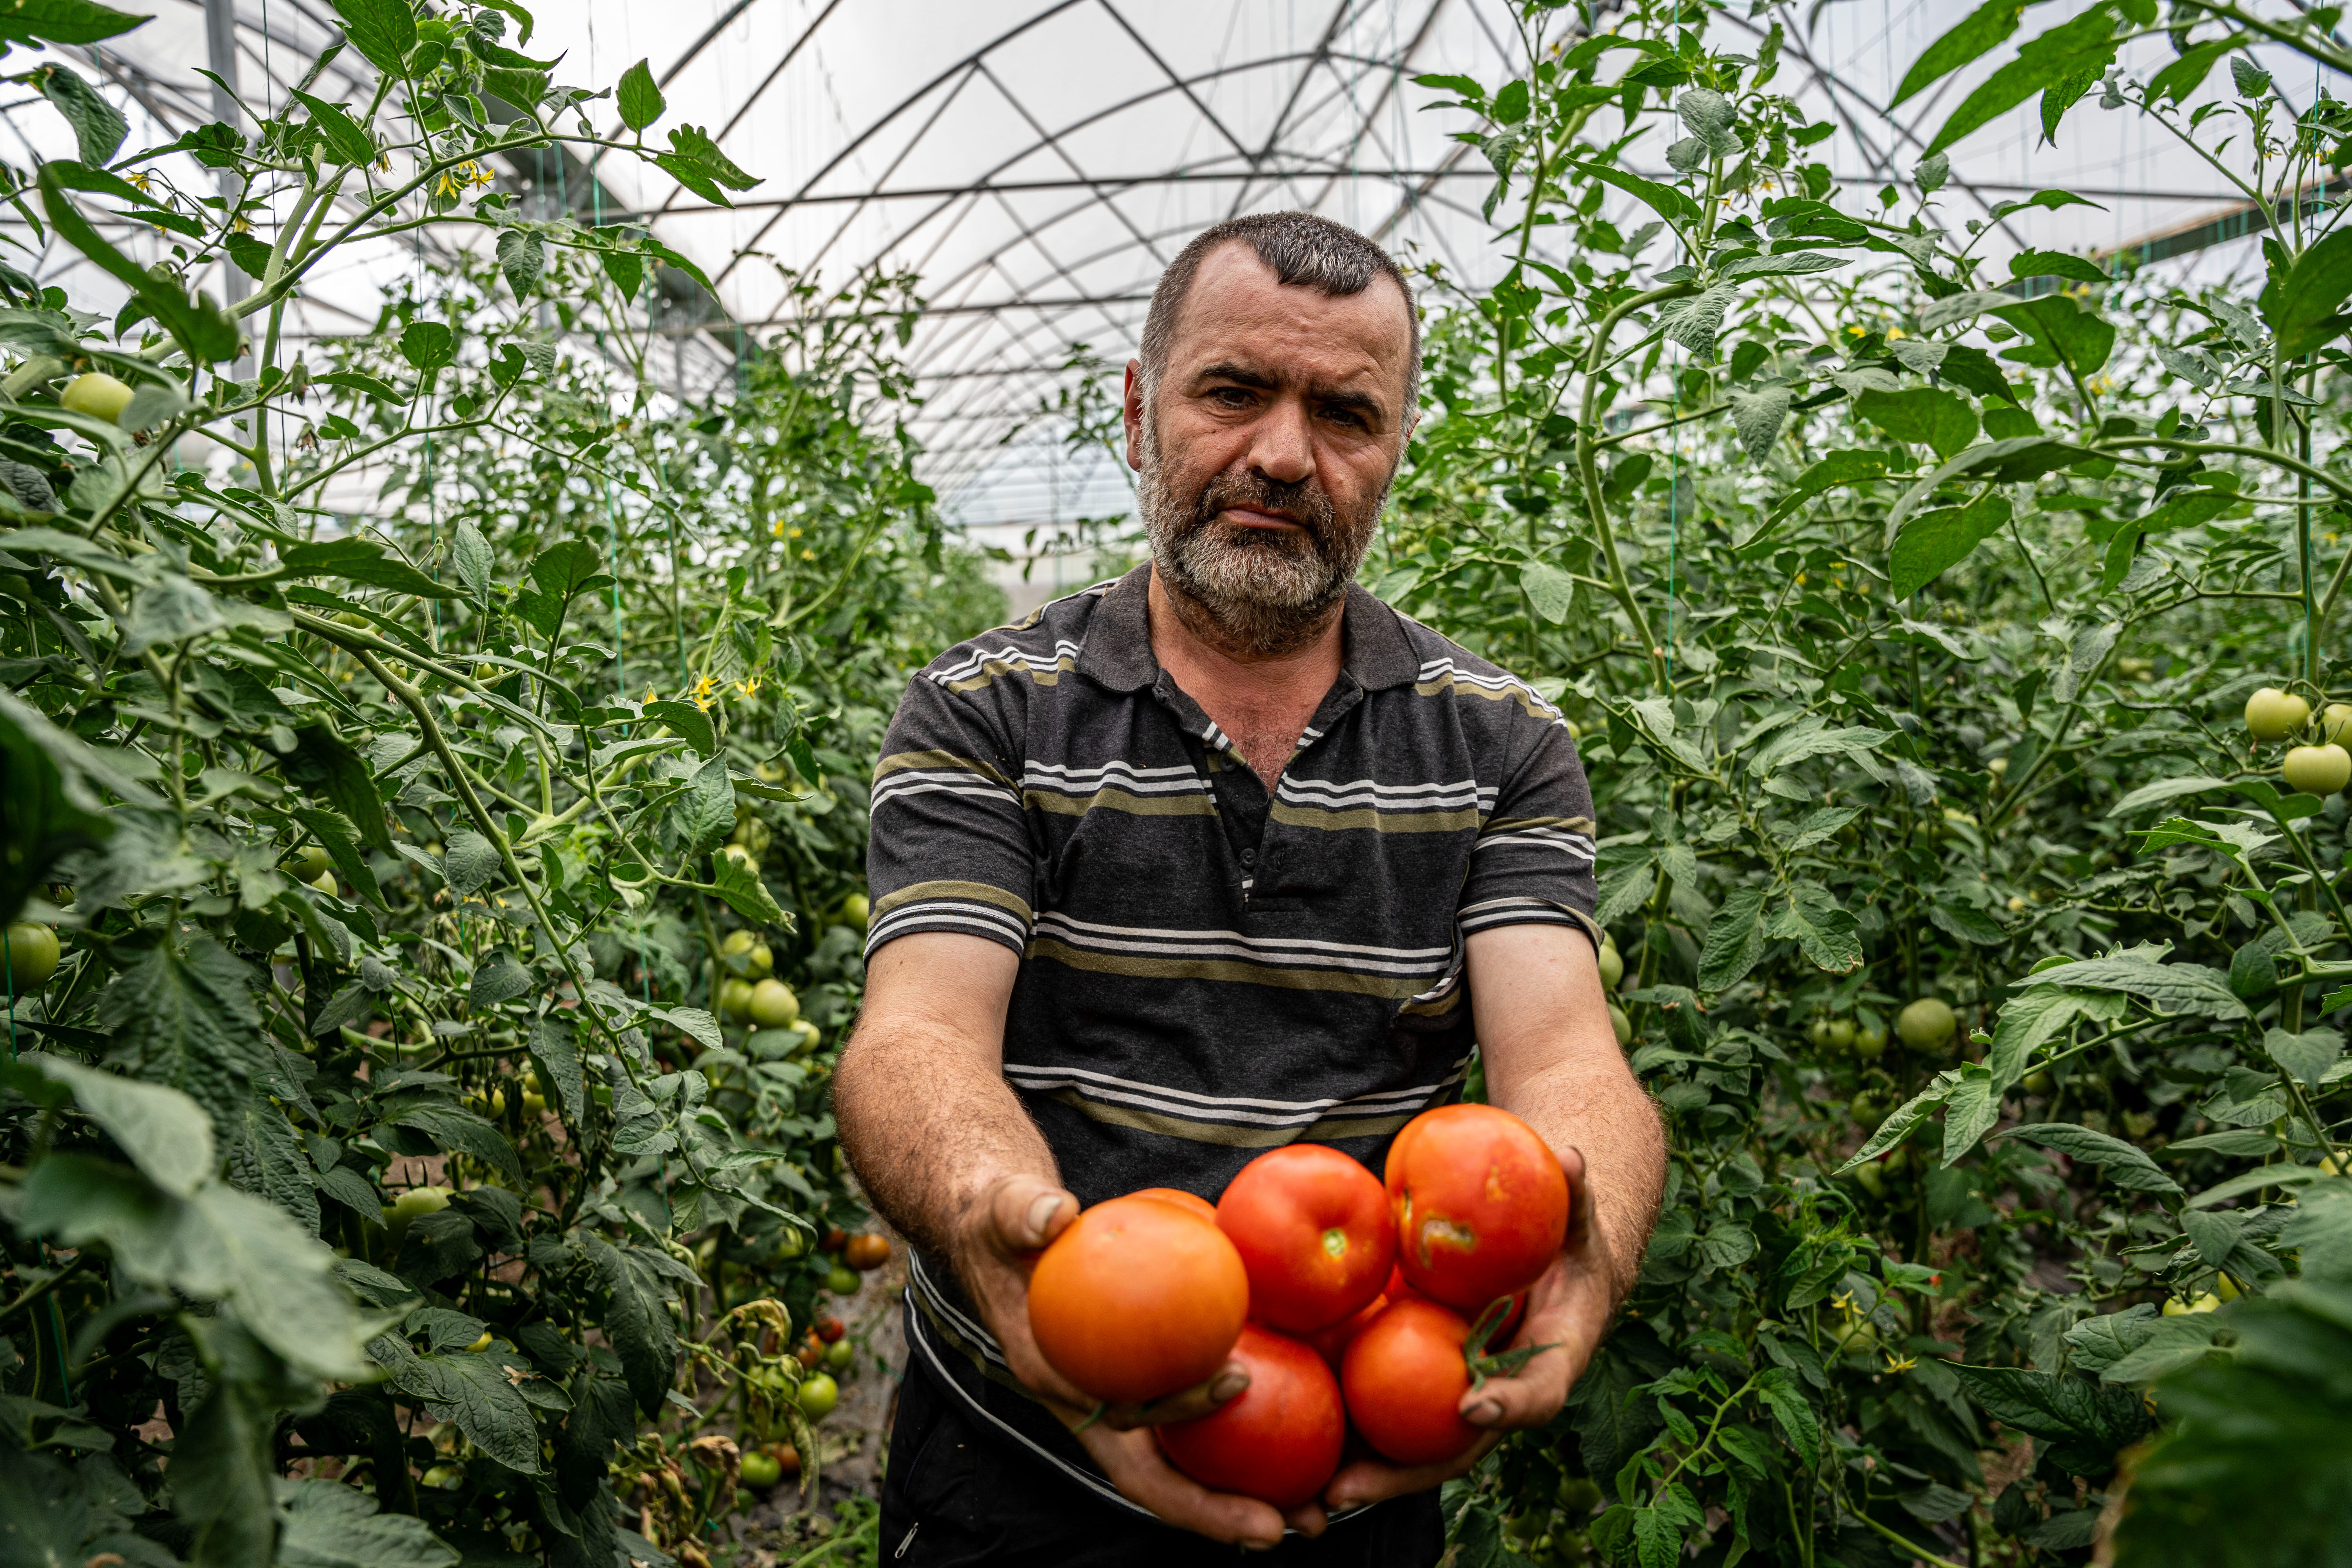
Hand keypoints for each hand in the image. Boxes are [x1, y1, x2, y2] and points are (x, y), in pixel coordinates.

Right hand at [952, 1174, 1305, 1544]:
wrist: (1006, 1236)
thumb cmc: (1008, 1225)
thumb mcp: (1007, 1213)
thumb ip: (1023, 1214)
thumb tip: (1051, 1214)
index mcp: (1059, 1379)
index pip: (1121, 1425)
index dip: (1172, 1428)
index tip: (1237, 1392)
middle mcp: (1095, 1403)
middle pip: (1162, 1473)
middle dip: (1222, 1510)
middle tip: (1299, 1522)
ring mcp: (1125, 1395)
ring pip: (1188, 1460)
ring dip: (1247, 1490)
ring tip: (1318, 1510)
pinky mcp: (1150, 1377)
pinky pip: (1199, 1413)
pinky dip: (1247, 1425)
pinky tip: (1309, 1412)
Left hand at [1325, 1147, 1612, 1512]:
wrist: (1556, 1265)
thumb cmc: (1566, 1238)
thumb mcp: (1573, 1217)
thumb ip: (1571, 1195)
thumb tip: (1570, 1157)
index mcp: (1550, 1358)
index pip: (1538, 1392)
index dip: (1510, 1404)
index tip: (1473, 1405)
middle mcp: (1503, 1393)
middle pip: (1456, 1447)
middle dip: (1405, 1473)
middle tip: (1348, 1486)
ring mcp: (1461, 1397)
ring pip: (1414, 1448)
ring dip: (1365, 1473)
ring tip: (1305, 1497)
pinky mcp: (1425, 1385)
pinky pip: (1387, 1414)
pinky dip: (1349, 1433)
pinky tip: (1295, 1448)